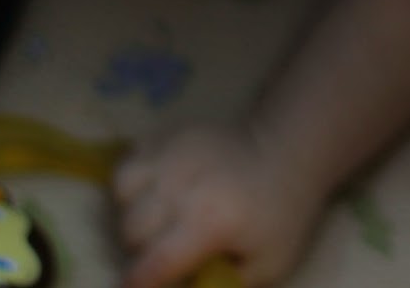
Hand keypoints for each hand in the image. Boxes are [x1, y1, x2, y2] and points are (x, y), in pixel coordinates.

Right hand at [114, 121, 319, 287]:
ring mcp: (171, 157)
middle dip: (143, 251)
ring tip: (160, 220)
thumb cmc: (280, 213)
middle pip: (133, 233)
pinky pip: (127, 167)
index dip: (138, 284)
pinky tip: (156, 192)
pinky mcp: (166, 137)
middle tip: (167, 250)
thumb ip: (226, 286)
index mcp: (210, 222)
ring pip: (123, 197)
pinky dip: (132, 185)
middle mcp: (183, 187)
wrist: (285, 152)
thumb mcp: (268, 264)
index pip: (155, 263)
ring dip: (134, 217)